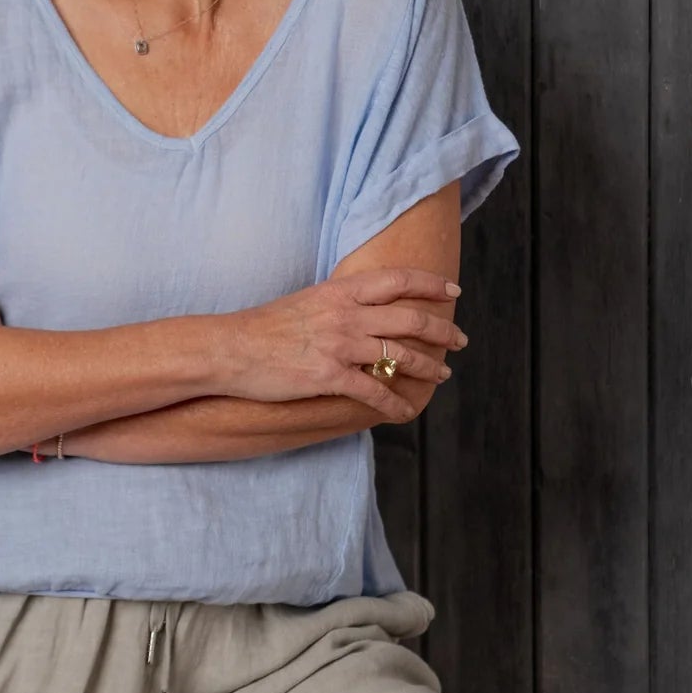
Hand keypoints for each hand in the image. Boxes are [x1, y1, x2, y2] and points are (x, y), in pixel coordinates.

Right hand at [225, 267, 466, 418]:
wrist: (231, 349)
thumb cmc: (265, 327)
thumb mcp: (308, 301)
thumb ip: (340, 302)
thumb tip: (365, 309)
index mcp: (341, 291)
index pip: (398, 280)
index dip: (431, 285)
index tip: (452, 292)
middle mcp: (346, 314)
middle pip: (410, 318)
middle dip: (442, 330)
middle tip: (460, 340)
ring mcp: (339, 345)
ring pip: (400, 355)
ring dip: (428, 367)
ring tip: (442, 374)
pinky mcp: (329, 376)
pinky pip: (374, 391)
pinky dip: (395, 404)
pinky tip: (405, 412)